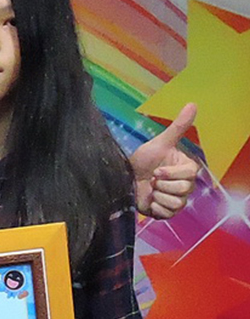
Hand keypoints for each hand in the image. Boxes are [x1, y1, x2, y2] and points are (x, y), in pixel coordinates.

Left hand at [130, 102, 199, 218]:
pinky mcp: (166, 212)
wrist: (125, 178)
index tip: (157, 170)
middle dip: (162, 185)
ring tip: (151, 189)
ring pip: (176, 203)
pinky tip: (149, 200)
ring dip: (158, 196)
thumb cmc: (143, 160)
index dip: (169, 174)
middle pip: (182, 190)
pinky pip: (167, 214)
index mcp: (187, 169)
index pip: (188, 175)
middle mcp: (186, 186)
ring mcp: (177, 200)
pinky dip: (156, 207)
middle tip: (152, 180)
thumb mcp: (159, 143)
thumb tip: (192, 104)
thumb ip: (178, 126)